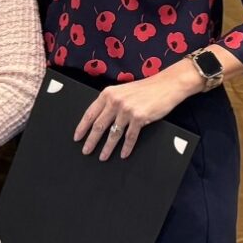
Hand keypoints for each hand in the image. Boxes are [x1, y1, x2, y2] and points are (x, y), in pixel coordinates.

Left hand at [74, 63, 199, 159]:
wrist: (166, 85)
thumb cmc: (144, 89)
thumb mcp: (122, 91)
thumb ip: (110, 102)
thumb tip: (99, 119)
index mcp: (108, 94)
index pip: (90, 113)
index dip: (82, 127)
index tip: (77, 137)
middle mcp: (115, 101)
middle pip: (99, 125)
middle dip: (91, 140)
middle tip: (86, 150)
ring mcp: (127, 110)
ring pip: (113, 133)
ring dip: (107, 147)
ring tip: (102, 157)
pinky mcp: (139, 117)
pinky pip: (130, 137)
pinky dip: (126, 147)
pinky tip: (123, 154)